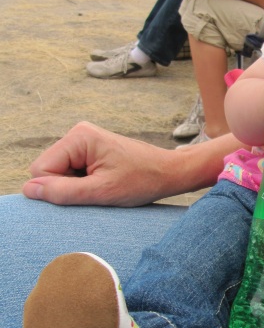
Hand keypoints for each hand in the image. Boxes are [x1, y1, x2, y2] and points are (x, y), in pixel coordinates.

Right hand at [22, 122, 183, 206]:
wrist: (170, 172)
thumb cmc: (142, 180)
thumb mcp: (101, 192)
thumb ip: (63, 192)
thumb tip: (29, 190)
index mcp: (79, 137)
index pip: (40, 169)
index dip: (57, 189)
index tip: (87, 192)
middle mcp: (77, 134)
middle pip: (47, 170)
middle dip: (66, 187)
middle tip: (97, 191)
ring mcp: (83, 142)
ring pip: (57, 174)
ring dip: (75, 187)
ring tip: (103, 187)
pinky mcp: (89, 152)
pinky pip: (70, 173)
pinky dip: (83, 184)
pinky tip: (103, 184)